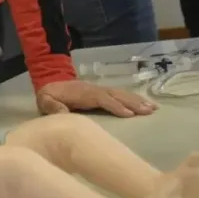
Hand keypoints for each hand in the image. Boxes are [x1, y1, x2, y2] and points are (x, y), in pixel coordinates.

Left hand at [36, 80, 157, 116]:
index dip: (114, 105)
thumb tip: (64, 115)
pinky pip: (120, 95)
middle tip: (150, 110)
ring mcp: (100, 90)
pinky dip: (134, 99)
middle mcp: (94, 89)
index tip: (129, 114)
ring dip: (137, 100)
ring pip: (121, 94)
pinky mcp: (103, 93)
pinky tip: (145, 105)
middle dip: (133, 102)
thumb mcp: (45, 101)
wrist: (50, 83)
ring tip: (153, 108)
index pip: (101, 99)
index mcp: (82, 93)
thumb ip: (53, 107)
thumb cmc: (49, 96)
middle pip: (116, 95)